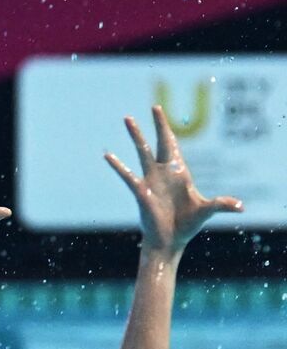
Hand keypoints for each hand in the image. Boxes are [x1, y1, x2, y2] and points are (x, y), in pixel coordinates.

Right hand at [105, 105, 242, 254]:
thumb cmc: (186, 226)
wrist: (169, 241)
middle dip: (158, 125)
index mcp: (179, 172)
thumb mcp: (206, 211)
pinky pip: (127, 175)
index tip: (163, 114)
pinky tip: (108, 155)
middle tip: (155, 106)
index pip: (174, 145)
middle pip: (160, 142)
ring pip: (142, 152)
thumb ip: (221, 204)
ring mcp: (151, 180)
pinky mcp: (141, 191)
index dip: (170, 129)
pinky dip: (118, 165)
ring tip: (128, 118)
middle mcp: (164, 172)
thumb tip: (241, 207)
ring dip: (135, 135)